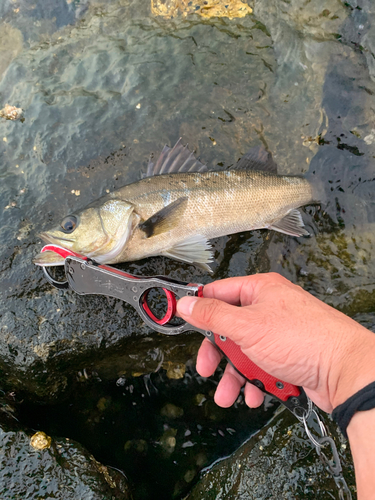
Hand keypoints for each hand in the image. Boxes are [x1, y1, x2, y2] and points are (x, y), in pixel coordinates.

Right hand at [177, 273, 374, 412]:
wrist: (344, 371)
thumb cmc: (304, 340)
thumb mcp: (246, 326)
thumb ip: (213, 315)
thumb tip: (188, 303)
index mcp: (260, 290)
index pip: (219, 293)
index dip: (199, 307)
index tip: (183, 318)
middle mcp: (270, 308)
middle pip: (230, 328)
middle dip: (218, 354)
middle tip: (207, 368)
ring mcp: (280, 333)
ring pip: (245, 352)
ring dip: (235, 376)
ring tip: (230, 395)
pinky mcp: (289, 356)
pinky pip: (263, 366)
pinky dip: (256, 381)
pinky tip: (257, 394)